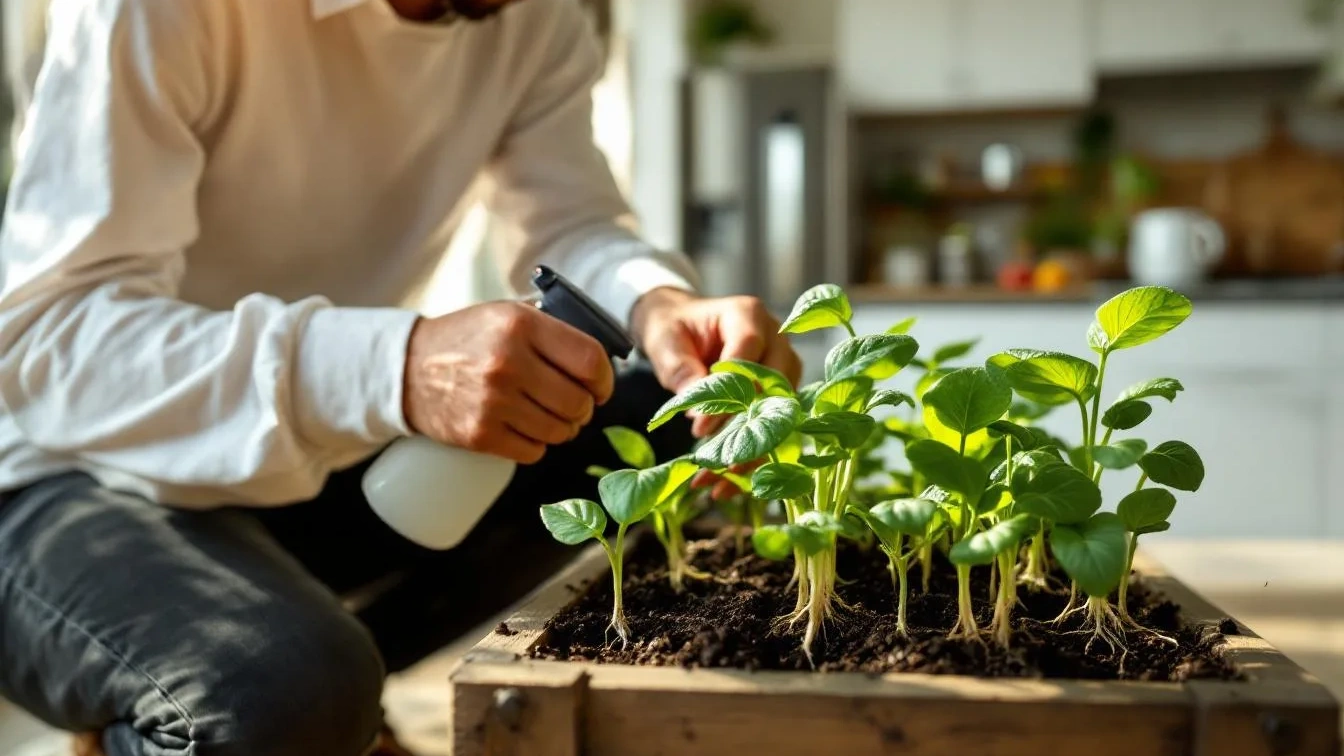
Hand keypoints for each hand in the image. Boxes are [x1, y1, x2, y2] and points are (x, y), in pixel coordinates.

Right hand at [402, 302, 613, 463]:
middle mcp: (508, 362)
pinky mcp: (479, 434)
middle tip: (573, 404)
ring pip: (560, 432)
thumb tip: (602, 359)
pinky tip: (525, 428)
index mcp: (521, 325)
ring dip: (562, 429)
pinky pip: (533, 452)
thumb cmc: (468, 339)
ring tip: (548, 416)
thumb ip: (553, 329)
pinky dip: (536, 444)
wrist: (407, 367)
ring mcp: (493, 402)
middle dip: (584, 408)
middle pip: (579, 402)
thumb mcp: (508, 314)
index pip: (590, 361)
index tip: (601, 386)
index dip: (605, 380)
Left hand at [631, 289, 801, 498]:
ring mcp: (784, 367)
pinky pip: (774, 428)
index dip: (728, 397)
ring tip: (718, 485)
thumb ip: (681, 370)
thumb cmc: (673, 328)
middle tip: (717, 464)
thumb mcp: (665, 342)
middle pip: (775, 390)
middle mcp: (776, 339)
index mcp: (748, 316)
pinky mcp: (780, 394)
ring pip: (780, 416)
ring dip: (752, 453)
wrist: (682, 325)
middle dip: (747, 431)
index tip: (699, 429)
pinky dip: (751, 458)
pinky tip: (726, 485)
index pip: (747, 359)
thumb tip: (699, 413)